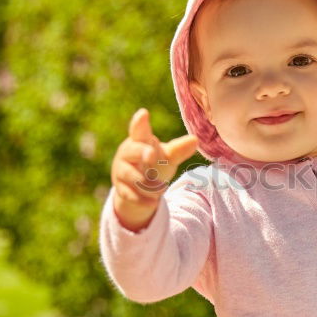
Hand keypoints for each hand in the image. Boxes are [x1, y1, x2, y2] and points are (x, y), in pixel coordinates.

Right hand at [110, 108, 198, 231]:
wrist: (138, 188)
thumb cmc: (153, 164)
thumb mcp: (167, 156)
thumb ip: (179, 150)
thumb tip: (195, 140)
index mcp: (139, 141)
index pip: (139, 130)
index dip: (140, 122)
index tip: (143, 113)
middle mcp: (127, 154)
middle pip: (131, 151)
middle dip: (142, 153)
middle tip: (152, 156)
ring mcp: (121, 171)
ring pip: (131, 176)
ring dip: (147, 183)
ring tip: (161, 188)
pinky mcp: (120, 189)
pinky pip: (129, 194)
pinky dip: (142, 199)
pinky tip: (152, 203)